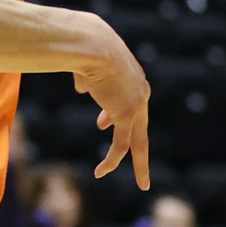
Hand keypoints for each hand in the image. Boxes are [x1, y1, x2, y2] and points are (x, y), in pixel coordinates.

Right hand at [72, 15, 151, 187]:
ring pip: (139, 142)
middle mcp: (140, 92)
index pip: (128, 102)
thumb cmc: (84, 47)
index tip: (99, 125)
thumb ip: (86, 77)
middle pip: (142, 127)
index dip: (111, 115)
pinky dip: (112, 161)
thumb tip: (82, 87)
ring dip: (138, 163)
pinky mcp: (127, 115)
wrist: (92, 44)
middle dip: (139, 146)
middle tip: (142, 163)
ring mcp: (136, 105)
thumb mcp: (86, 64)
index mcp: (132, 78)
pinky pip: (121, 145)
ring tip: (143, 182)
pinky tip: (101, 172)